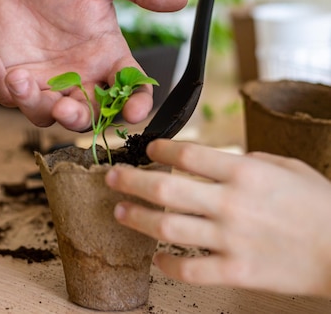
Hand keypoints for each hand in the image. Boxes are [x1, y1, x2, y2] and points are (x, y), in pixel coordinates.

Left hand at [0, 0, 187, 130]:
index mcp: (107, 58)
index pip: (130, 90)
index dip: (135, 105)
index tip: (134, 111)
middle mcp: (79, 79)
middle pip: (87, 115)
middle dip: (79, 118)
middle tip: (68, 107)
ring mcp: (45, 85)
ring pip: (44, 115)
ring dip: (33, 104)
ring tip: (19, 77)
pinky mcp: (12, 81)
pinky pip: (5, 96)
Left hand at [104, 139, 330, 295]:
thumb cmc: (321, 207)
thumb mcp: (288, 167)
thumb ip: (249, 160)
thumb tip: (218, 160)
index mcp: (245, 173)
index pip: (187, 155)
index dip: (159, 150)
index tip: (147, 150)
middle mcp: (231, 204)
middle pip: (165, 189)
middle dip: (131, 181)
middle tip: (113, 177)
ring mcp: (231, 239)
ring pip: (168, 228)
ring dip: (138, 219)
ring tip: (120, 212)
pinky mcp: (236, 272)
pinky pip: (189, 269)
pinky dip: (167, 263)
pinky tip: (156, 256)